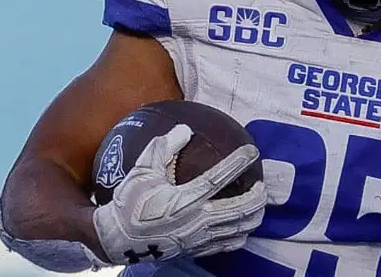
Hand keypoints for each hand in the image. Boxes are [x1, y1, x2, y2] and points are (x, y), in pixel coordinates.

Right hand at [92, 123, 266, 264]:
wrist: (118, 240)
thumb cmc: (130, 203)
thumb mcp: (141, 170)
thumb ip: (163, 147)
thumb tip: (185, 129)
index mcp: (184, 200)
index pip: (219, 178)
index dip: (238, 163)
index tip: (252, 151)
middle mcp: (196, 221)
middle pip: (239, 210)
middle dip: (257, 197)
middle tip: (263, 184)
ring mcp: (198, 239)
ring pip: (238, 229)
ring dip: (254, 216)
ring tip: (259, 204)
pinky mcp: (196, 250)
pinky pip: (227, 245)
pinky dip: (241, 234)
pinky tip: (243, 226)